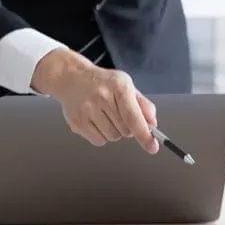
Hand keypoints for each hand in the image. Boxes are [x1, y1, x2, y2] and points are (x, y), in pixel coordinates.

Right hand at [31, 48, 159, 152]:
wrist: (72, 77)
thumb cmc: (102, 83)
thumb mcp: (126, 85)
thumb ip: (142, 104)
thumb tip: (152, 124)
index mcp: (119, 86)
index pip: (133, 117)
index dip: (144, 134)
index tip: (152, 147)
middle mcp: (102, 97)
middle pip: (125, 130)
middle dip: (127, 128)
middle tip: (118, 115)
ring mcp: (87, 110)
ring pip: (112, 137)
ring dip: (114, 132)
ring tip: (106, 117)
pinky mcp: (77, 121)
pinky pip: (98, 141)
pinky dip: (101, 136)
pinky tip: (97, 122)